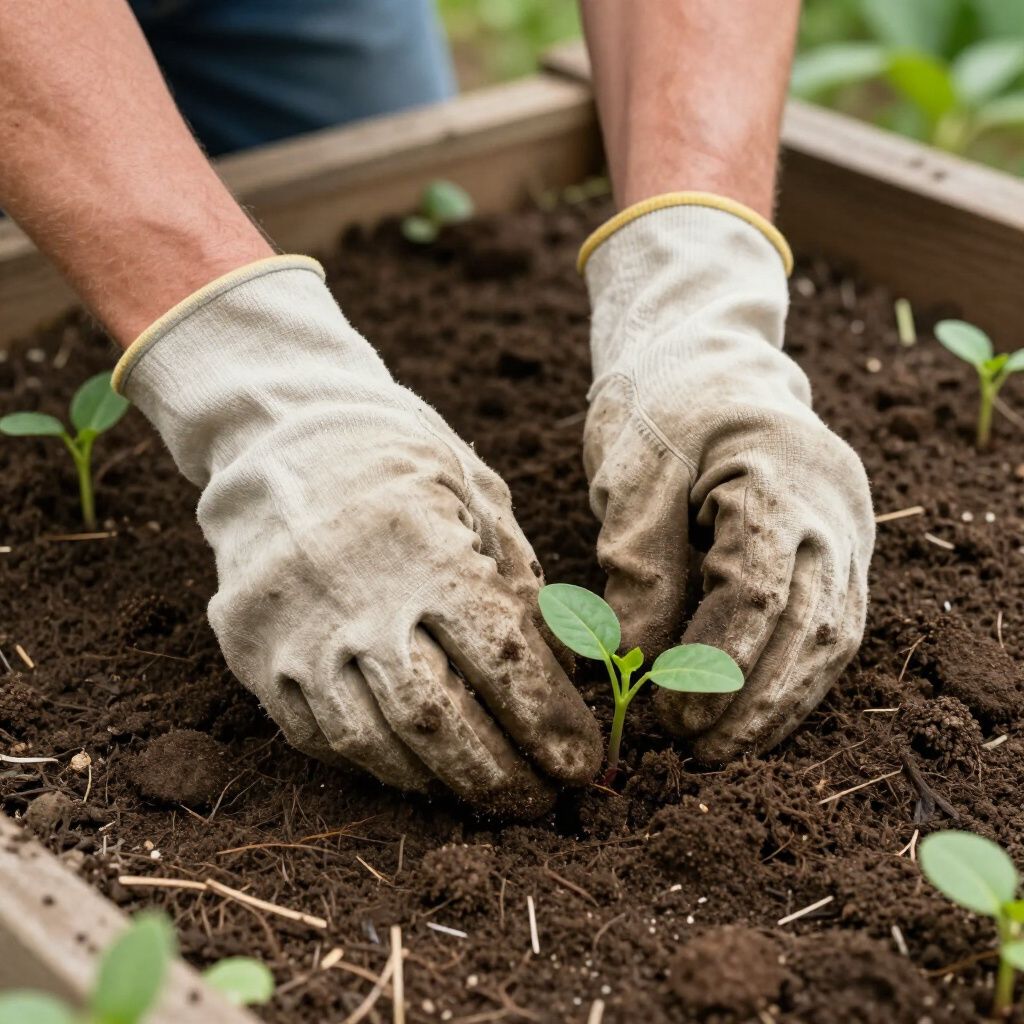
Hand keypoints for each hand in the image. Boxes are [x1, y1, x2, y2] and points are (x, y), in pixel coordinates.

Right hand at [115, 256, 600, 813]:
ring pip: (376, 743)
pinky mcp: (254, 655)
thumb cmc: (400, 459)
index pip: (504, 665)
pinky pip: (318, 735)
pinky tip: (414, 765)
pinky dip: (375, 761)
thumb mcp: (477, 495)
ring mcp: (296, 636)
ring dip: (440, 783)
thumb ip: (518, 585)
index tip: (582, 762)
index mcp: (429, 555)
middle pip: (441, 723)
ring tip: (484, 794)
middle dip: (502, 776)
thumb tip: (564, 676)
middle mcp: (358, 605)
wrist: (281, 433)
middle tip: (541, 801)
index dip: (549, 725)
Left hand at [580, 197, 874, 762]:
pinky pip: (832, 621)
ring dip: (783, 700)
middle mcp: (832, 503)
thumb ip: (636, 567)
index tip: (666, 712)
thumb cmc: (663, 405)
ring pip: (833, 633)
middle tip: (697, 753)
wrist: (709, 357)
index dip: (712, 662)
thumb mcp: (633, 473)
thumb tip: (627, 663)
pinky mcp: (842, 544)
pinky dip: (796, 673)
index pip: (757, 590)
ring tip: (728, 748)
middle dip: (755, 701)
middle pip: (811, 624)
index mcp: (777, 470)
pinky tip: (759, 710)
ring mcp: (849, 523)